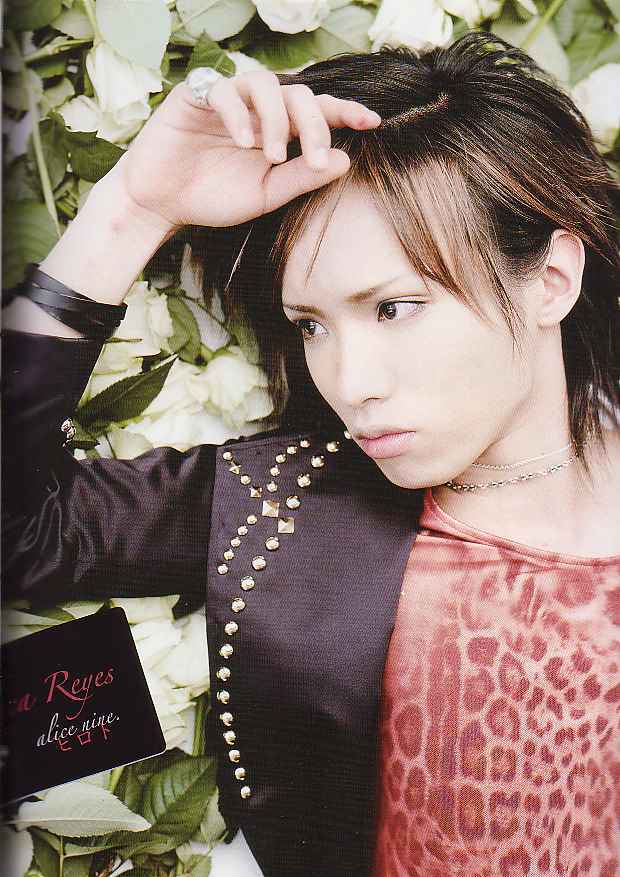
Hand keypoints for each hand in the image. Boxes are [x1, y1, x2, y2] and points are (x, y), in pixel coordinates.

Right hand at [106, 68, 381, 231]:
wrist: (162, 202)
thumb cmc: (213, 197)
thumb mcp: (265, 195)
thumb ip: (301, 178)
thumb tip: (344, 160)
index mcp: (278, 130)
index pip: (318, 111)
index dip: (345, 112)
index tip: (372, 122)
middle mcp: (258, 109)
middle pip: (299, 94)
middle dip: (314, 124)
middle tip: (312, 159)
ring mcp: (228, 98)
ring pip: (266, 84)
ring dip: (277, 119)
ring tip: (271, 155)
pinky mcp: (196, 95)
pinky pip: (225, 91)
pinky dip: (239, 114)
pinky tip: (244, 142)